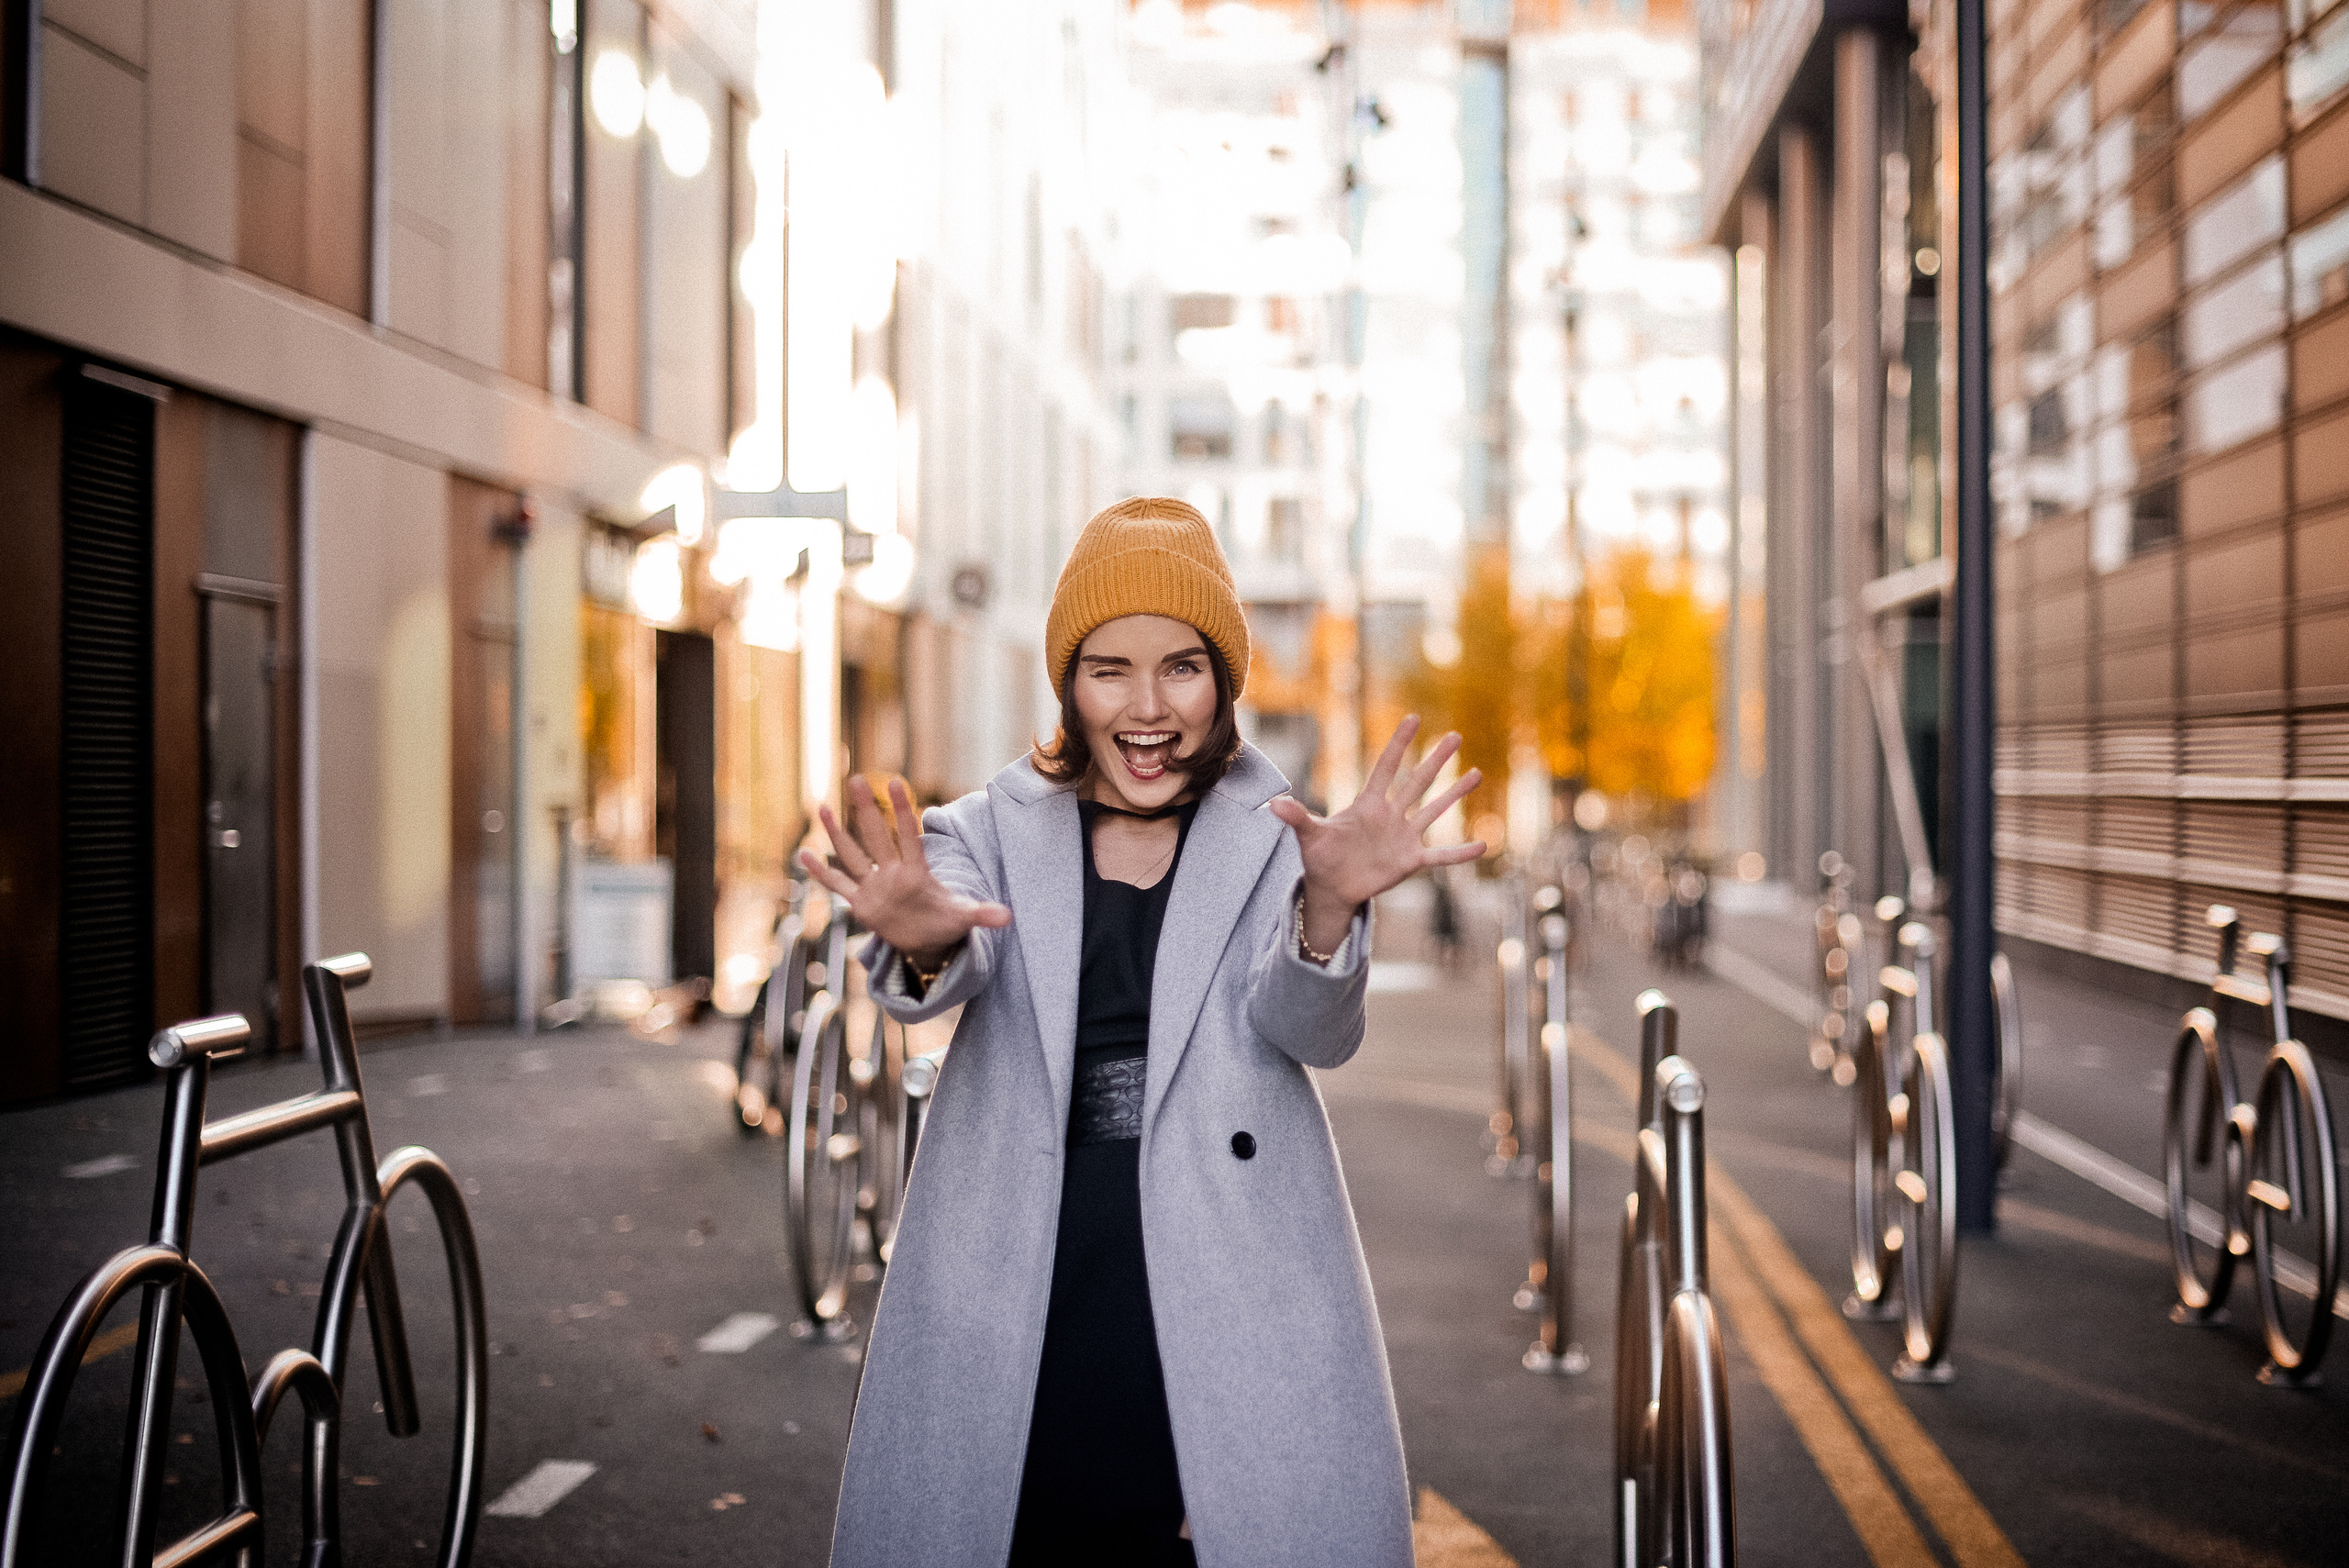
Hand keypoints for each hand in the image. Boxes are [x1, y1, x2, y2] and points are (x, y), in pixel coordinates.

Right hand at [798, 776, 1011, 968]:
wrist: (928, 941)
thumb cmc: (946, 923)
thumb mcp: (964, 918)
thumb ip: (982, 914)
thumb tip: (1009, 918)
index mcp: (917, 872)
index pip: (908, 836)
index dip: (901, 810)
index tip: (897, 782)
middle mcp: (893, 874)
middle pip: (877, 837)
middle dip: (865, 810)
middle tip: (856, 778)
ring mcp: (875, 887)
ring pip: (853, 855)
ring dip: (837, 833)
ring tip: (822, 806)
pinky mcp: (862, 903)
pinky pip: (838, 885)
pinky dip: (822, 873)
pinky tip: (803, 855)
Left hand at [1269, 716, 1483, 956]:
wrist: (1331, 886)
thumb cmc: (1320, 856)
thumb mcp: (1308, 836)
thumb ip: (1296, 818)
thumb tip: (1272, 805)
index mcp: (1368, 804)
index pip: (1386, 767)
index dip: (1398, 743)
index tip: (1413, 718)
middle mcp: (1390, 815)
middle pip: (1417, 781)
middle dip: (1435, 760)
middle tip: (1455, 736)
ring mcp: (1403, 836)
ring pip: (1434, 811)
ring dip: (1455, 794)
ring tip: (1476, 773)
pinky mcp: (1410, 860)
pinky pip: (1440, 855)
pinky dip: (1460, 852)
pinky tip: (1484, 846)